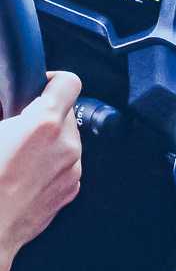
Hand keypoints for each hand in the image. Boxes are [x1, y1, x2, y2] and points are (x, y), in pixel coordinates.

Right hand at [0, 70, 84, 270]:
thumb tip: (7, 107)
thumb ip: (4, 111)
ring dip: (46, 139)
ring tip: (14, 152)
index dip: (51, 79)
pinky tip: (21, 172)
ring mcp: (72, 171)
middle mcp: (66, 147)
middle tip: (14, 124)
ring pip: (66, 140)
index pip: (68, 82)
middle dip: (42, 114)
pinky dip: (48, 162)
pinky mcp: (71, 191)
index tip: (38, 84)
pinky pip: (65, 165)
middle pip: (66, 113)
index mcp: (43, 125)